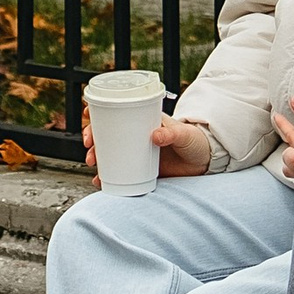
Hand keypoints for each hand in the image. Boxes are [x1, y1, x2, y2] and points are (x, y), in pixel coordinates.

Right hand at [82, 110, 209, 179]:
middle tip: (90, 147)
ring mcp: (137, 154)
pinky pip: (119, 172)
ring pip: (110, 153)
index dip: (100, 113)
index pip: (118, 112)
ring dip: (97, 158)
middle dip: (93, 138)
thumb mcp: (184, 134)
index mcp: (144, 121)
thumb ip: (172, 134)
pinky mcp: (141, 170)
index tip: (89, 115)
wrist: (205, 162)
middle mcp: (137, 136)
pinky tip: (100, 181)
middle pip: (108, 134)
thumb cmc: (195, 141)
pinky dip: (107, 176)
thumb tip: (155, 135)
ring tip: (93, 165)